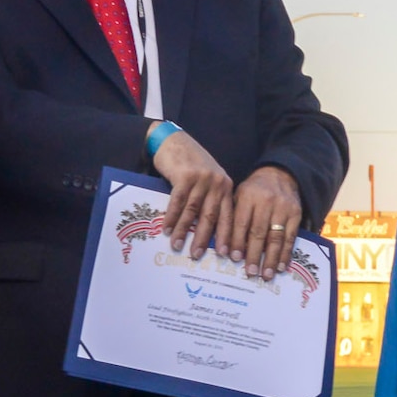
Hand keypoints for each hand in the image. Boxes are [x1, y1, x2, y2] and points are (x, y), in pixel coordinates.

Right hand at [153, 128, 233, 258]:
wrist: (175, 140)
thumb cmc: (192, 164)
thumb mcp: (209, 180)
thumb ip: (211, 199)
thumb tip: (206, 229)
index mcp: (226, 188)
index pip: (229, 216)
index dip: (228, 237)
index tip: (227, 255)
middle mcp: (217, 184)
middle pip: (211, 217)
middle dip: (204, 238)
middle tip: (197, 256)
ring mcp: (201, 180)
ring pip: (193, 211)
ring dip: (184, 230)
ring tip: (177, 245)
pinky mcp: (185, 176)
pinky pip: (177, 202)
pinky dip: (171, 217)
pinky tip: (167, 229)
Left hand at [228, 166, 302, 281]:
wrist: (280, 175)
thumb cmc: (253, 190)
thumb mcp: (238, 195)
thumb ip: (232, 216)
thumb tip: (225, 246)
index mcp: (247, 196)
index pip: (241, 222)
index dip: (237, 241)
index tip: (233, 258)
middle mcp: (266, 202)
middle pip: (259, 232)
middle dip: (254, 254)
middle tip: (250, 272)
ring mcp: (283, 209)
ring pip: (276, 237)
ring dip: (271, 258)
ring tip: (266, 275)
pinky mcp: (296, 214)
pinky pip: (291, 237)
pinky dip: (286, 253)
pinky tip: (282, 266)